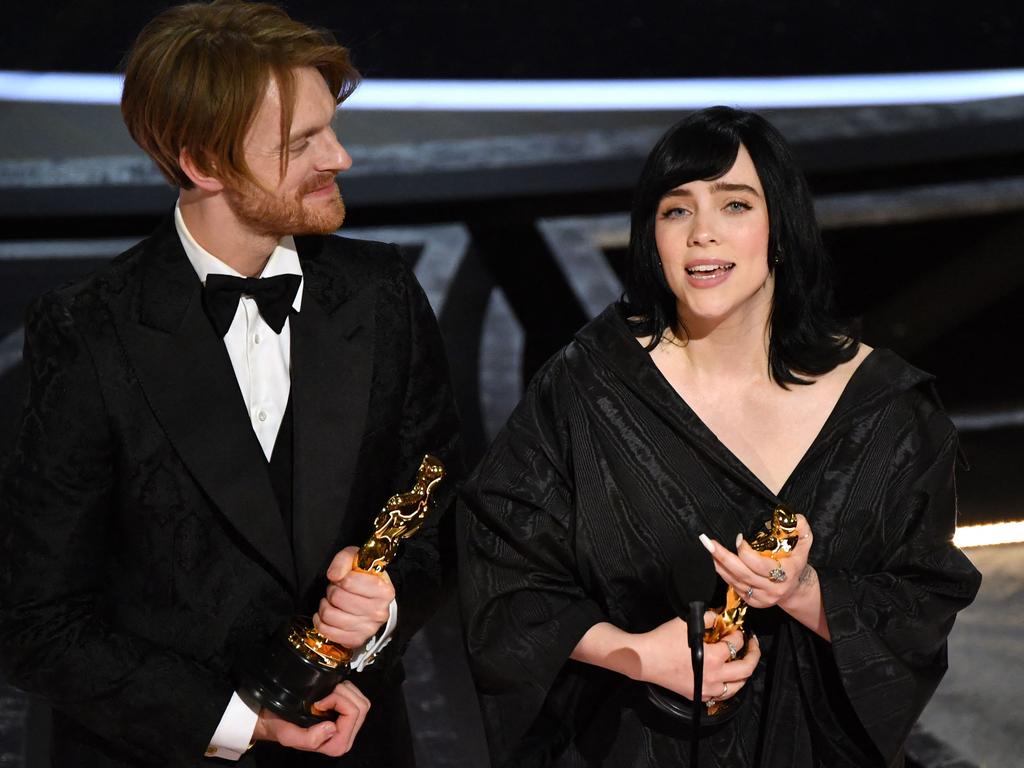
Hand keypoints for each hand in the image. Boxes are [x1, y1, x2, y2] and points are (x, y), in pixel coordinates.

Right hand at [253, 680, 369, 756]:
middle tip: (323, 695)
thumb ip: (309, 738)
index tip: (319, 702)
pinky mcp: (347, 713)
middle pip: (361, 706)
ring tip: (326, 694)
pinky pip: (357, 697)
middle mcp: (346, 736)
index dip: (338, 701)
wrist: (275, 720)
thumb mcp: (288, 736)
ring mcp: (349, 725)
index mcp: (337, 744)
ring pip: (361, 701)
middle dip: (342, 694)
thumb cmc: (282, 727)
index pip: (353, 714)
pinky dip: (345, 689)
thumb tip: (332, 727)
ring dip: (344, 691)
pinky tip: (330, 693)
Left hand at [313, 546, 394, 647]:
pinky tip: (325, 616)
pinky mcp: (356, 640)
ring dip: (325, 606)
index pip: (348, 581)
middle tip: (337, 590)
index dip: (340, 577)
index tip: (343, 579)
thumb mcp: (357, 559)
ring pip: (330, 615)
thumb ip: (345, 559)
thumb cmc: (365, 579)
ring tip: (331, 602)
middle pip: (337, 597)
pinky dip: (321, 622)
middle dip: (332, 591)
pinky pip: (328, 632)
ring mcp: (368, 629)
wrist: (375, 600)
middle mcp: (379, 612)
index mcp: (383, 590)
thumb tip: (334, 575)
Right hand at [635, 614, 760, 702]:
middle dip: (753, 654)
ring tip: (743, 661)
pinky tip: (727, 676)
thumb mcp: (686, 623)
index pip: (736, 644)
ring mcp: (708, 690)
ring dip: (744, 673)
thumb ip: (708, 618)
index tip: (737, 629)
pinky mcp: (699, 696)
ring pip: (738, 686)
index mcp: (713, 657)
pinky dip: (729, 684)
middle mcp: (715, 677)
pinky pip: (723, 694)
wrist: (645, 659)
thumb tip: (720, 616)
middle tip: (752, 644)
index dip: (739, 634)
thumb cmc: (664, 639)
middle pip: (746, 669)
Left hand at [701, 513, 813, 610]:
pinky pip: (734, 587)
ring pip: (735, 581)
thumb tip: (795, 518)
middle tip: (709, 543)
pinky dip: (724, 574)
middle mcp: (773, 589)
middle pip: (742, 573)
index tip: (739, 538)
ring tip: (709, 549)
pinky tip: (716, 562)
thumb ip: (801, 529)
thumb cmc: (796, 561)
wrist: (796, 588)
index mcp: (786, 574)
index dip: (745, 551)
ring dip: (719, 565)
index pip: (759, 564)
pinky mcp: (753, 603)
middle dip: (723, 557)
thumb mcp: (804, 543)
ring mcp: (762, 598)